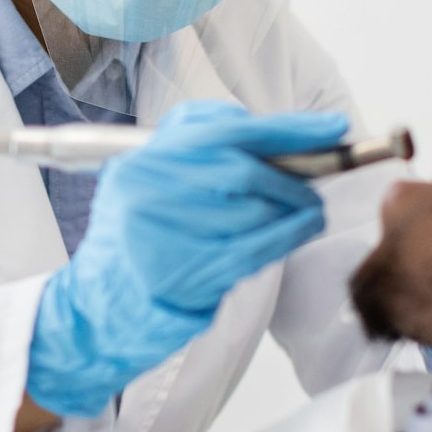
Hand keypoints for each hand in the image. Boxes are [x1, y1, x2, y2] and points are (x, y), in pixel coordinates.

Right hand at [25, 101, 344, 415]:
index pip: (223, 132)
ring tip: (310, 208)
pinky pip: (255, 248)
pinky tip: (304, 228)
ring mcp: (166, 236)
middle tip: (319, 179)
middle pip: (242, 171)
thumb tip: (269, 131)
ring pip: (253, 211)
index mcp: (140, 161)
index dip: (284, 128)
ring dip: (295, 207)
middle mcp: (147, 193)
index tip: (330, 127)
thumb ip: (197, 142)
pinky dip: (289, 235)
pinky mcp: (187, 274)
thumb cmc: (138, 235)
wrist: (101, 304)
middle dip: (292, 175)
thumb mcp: (147, 177)